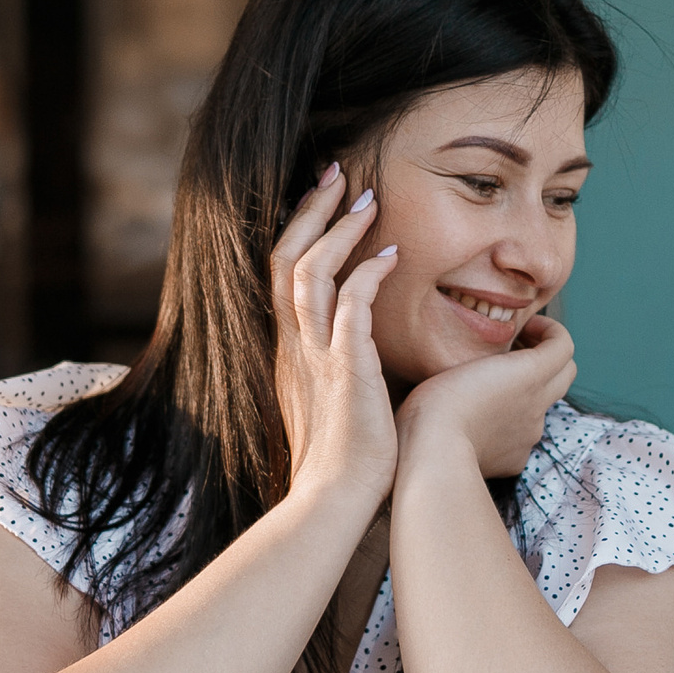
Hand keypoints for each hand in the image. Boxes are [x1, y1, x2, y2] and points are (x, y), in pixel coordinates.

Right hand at [270, 164, 399, 503]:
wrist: (334, 500)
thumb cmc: (342, 458)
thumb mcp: (330, 399)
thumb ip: (335, 366)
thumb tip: (356, 348)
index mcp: (288, 350)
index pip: (282, 273)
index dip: (298, 230)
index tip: (321, 197)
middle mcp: (293, 345)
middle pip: (285, 257)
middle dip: (310, 209)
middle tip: (336, 172)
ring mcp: (314, 355)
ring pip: (310, 272)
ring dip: (338, 229)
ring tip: (367, 197)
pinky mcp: (343, 370)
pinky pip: (349, 307)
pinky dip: (366, 274)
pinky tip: (391, 255)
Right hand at [395, 315, 577, 479]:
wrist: (434, 452)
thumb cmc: (438, 400)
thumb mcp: (461, 356)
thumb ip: (490, 349)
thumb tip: (502, 351)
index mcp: (530, 373)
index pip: (563, 345)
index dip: (548, 330)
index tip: (525, 328)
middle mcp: (538, 403)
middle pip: (566, 372)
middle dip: (548, 356)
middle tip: (518, 350)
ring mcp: (530, 434)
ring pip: (541, 405)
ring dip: (526, 391)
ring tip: (492, 387)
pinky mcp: (516, 458)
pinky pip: (522, 436)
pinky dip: (510, 426)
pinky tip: (482, 423)